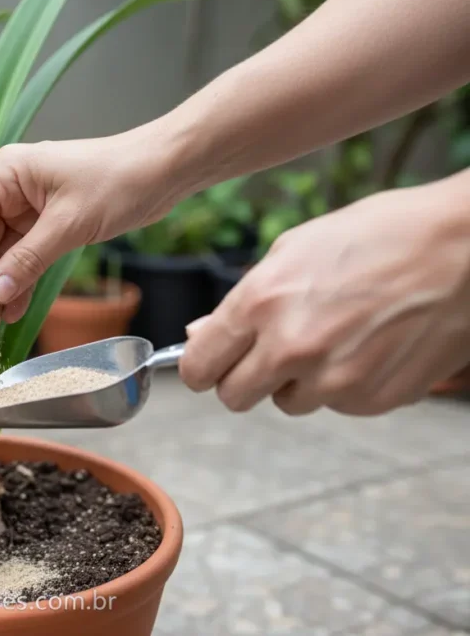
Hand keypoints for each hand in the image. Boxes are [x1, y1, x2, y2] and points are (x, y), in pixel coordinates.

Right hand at [0, 121, 187, 337]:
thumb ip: (28, 259)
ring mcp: (28, 208)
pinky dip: (19, 285)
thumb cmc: (120, 179)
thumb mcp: (70, 223)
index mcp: (6, 175)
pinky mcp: (47, 225)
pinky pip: (23, 259)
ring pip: (0, 256)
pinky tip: (12, 312)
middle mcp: (10, 190)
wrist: (164, 170)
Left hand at [180, 177, 469, 414]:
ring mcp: (334, 381)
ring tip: (332, 335)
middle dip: (244, 377)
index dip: (202, 365)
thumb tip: (199, 336)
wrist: (464, 248)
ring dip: (297, 380)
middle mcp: (291, 348)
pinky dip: (342, 385)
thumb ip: (242, 303)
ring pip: (287, 402)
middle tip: (268, 351)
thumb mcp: (293, 251)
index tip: (211, 361)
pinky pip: (335, 405)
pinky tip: (366, 345)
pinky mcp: (373, 400)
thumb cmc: (378, 235)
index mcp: (260, 304)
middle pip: (234, 397)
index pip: (198, 369)